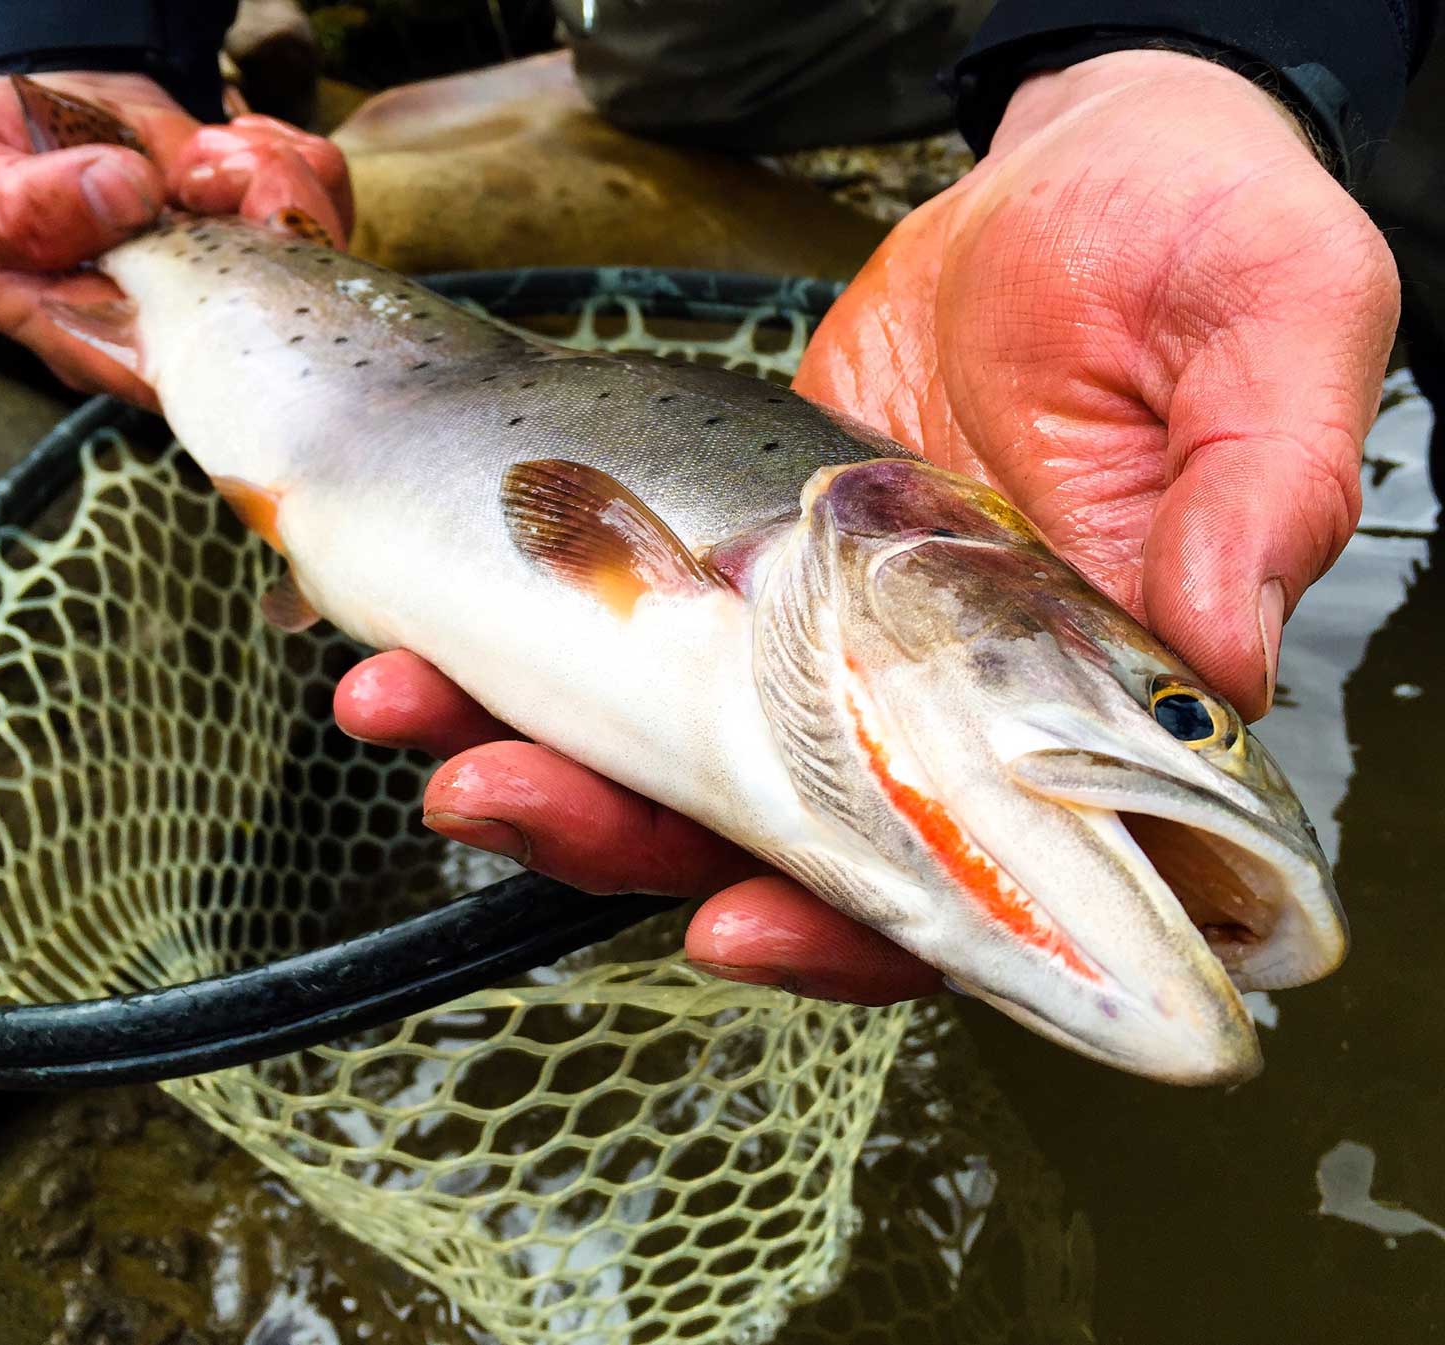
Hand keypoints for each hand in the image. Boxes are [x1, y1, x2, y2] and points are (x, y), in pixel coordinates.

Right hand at [0, 71, 352, 407]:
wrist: (35, 102)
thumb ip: (14, 204)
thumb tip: (120, 197)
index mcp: (96, 342)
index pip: (179, 366)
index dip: (202, 297)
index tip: (168, 202)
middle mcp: (182, 330)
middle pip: (275, 317)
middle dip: (262, 221)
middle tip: (206, 170)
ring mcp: (234, 281)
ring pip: (310, 254)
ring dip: (273, 179)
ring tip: (210, 152)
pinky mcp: (268, 230)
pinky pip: (322, 201)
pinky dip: (291, 156)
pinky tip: (235, 143)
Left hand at [334, 51, 1396, 1005]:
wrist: (1088, 184)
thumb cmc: (1204, 252)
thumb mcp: (1275, 332)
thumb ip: (1256, 489)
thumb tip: (1225, 644)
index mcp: (1073, 707)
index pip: (967, 879)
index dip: (857, 929)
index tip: (734, 921)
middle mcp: (927, 703)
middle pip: (765, 835)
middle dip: (615, 835)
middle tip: (484, 789)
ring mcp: (819, 637)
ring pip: (668, 746)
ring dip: (532, 743)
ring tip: (402, 698)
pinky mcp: (738, 554)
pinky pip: (627, 618)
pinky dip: (522, 627)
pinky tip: (424, 610)